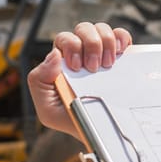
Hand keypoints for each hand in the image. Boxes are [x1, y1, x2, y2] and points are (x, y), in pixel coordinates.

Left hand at [27, 22, 132, 137]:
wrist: (99, 133)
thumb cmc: (71, 120)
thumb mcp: (47, 108)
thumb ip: (39, 81)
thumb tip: (53, 55)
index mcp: (61, 62)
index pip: (64, 39)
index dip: (72, 46)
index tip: (77, 67)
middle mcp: (81, 53)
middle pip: (83, 29)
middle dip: (90, 44)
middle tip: (94, 67)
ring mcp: (101, 53)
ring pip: (101, 28)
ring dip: (106, 41)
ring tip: (108, 64)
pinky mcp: (119, 57)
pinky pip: (121, 35)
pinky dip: (121, 37)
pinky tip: (120, 52)